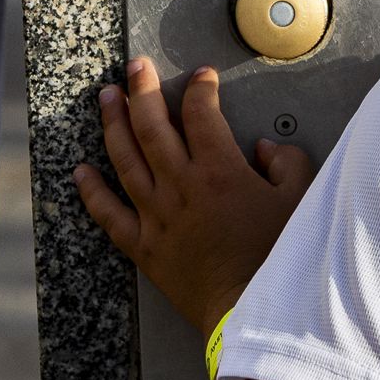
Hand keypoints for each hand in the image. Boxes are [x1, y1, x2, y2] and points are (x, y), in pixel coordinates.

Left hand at [72, 55, 314, 340]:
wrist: (250, 311)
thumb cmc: (277, 259)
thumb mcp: (299, 202)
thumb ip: (286, 165)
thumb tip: (264, 149)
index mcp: (220, 171)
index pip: (202, 113)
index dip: (201, 88)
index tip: (203, 77)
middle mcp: (181, 186)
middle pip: (152, 125)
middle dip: (142, 89)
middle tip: (136, 67)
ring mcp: (157, 215)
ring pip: (125, 159)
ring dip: (113, 124)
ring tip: (105, 98)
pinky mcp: (144, 246)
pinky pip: (109, 213)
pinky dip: (92, 191)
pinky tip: (81, 171)